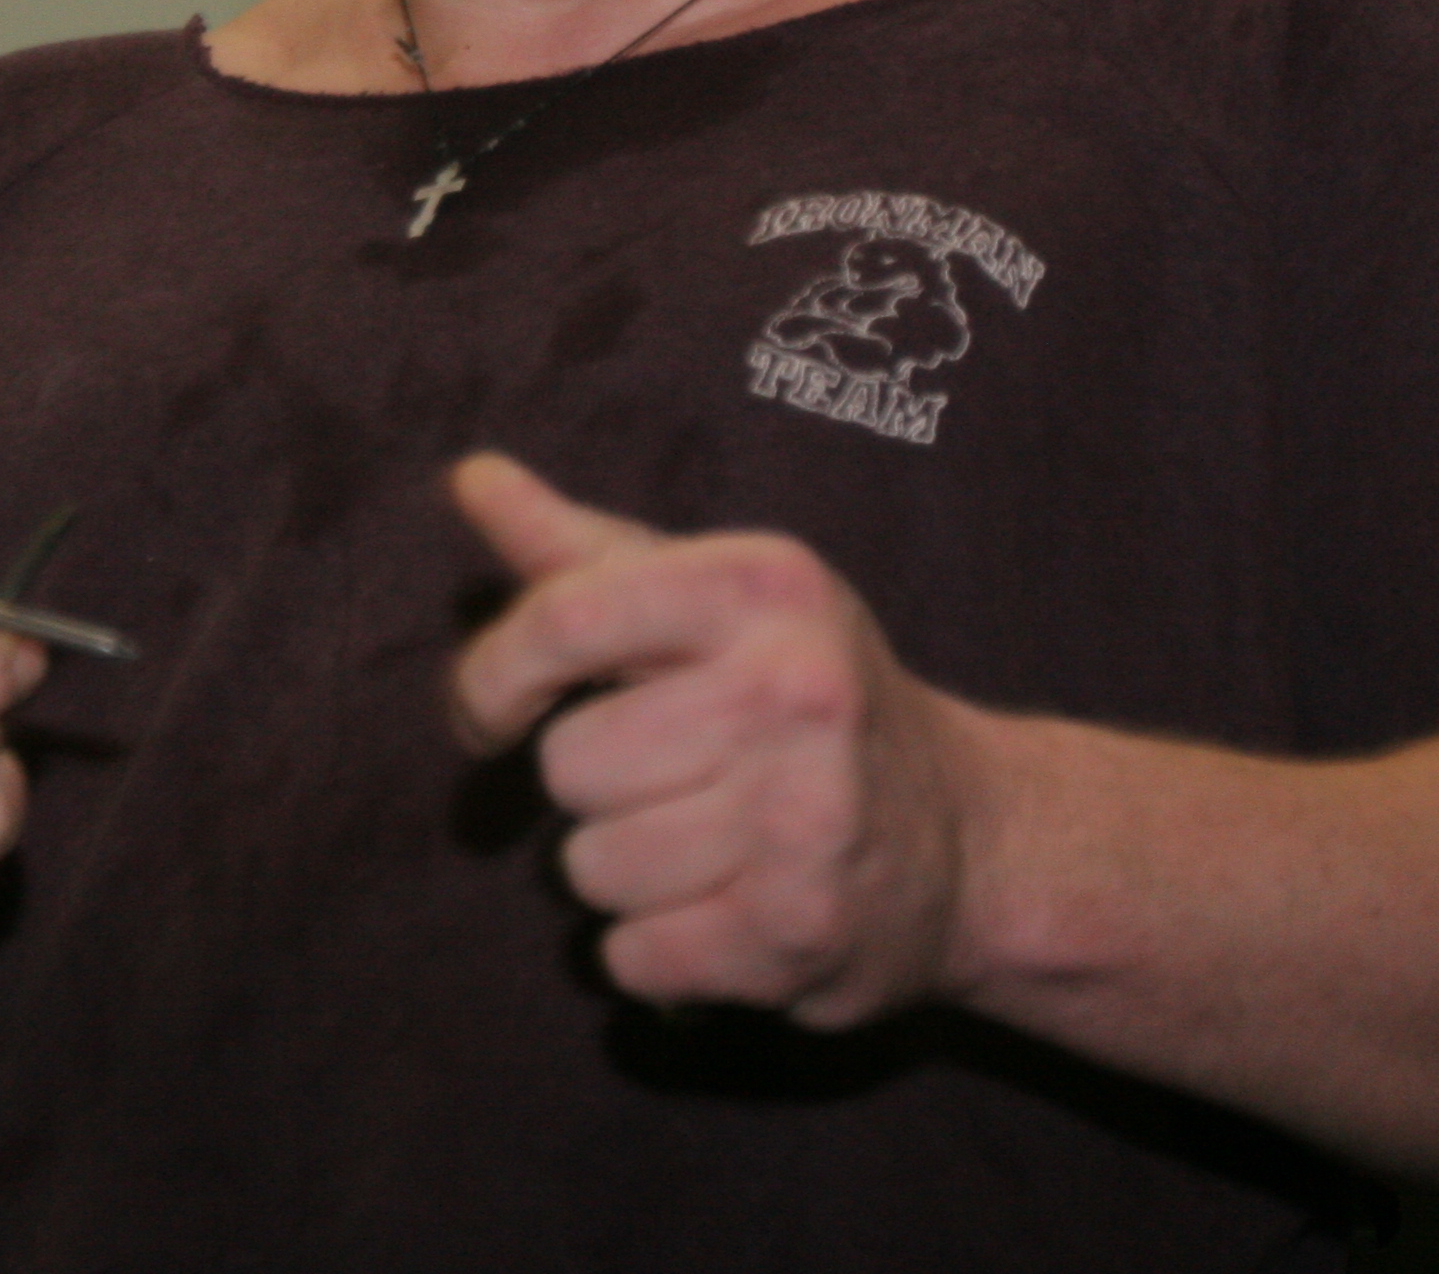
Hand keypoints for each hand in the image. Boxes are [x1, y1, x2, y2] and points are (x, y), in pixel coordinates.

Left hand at [448, 452, 971, 1028]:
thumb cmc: (797, 701)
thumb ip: (581, 553)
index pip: (561, 621)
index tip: (490, 714)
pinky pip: (633, 958)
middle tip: (681, 780)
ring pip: (591, 868)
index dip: (492, 679)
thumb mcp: (710, 603)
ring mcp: (806, 815)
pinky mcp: (801, 929)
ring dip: (625, 875)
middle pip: (567, 765)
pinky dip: (658, 954)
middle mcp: (795, 689)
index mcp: (762, 585)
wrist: (967, 837)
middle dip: (596, 785)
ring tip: (710, 846)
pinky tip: (727, 914)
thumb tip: (472, 479)